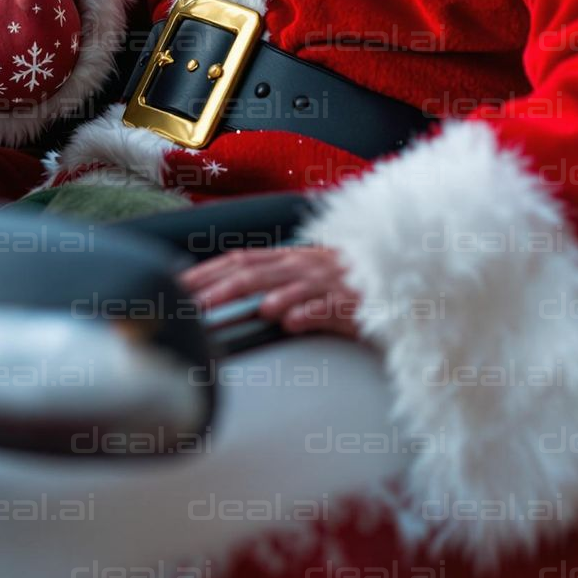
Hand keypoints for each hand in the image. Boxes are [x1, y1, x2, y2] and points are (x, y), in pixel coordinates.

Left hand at [182, 244, 362, 340]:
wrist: (399, 282)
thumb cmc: (347, 288)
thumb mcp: (307, 282)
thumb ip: (275, 285)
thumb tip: (239, 299)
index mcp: (291, 259)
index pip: (242, 260)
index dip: (208, 270)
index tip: (177, 285)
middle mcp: (305, 264)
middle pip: (255, 272)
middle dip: (218, 287)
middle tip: (189, 304)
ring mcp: (328, 280)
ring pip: (288, 283)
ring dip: (255, 295)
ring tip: (224, 309)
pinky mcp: (352, 301)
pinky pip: (327, 303)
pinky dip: (307, 309)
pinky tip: (289, 319)